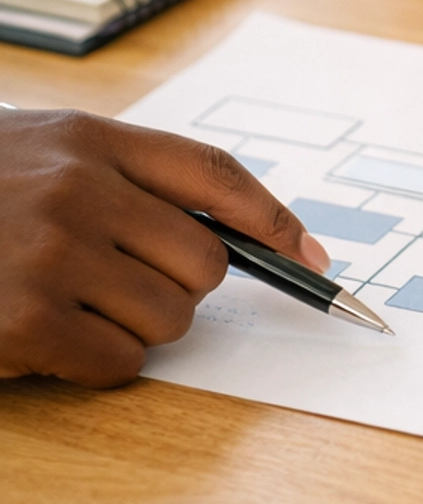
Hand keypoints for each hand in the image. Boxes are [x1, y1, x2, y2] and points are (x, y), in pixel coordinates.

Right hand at [0, 109, 328, 386]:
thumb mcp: (45, 151)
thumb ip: (128, 178)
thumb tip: (235, 236)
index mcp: (92, 139)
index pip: (215, 174)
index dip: (276, 220)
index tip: (314, 259)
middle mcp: (78, 189)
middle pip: (207, 262)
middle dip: (185, 290)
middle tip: (129, 288)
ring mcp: (51, 254)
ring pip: (171, 319)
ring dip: (139, 329)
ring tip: (76, 307)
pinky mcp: (26, 320)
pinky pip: (120, 364)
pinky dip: (99, 365)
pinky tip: (50, 339)